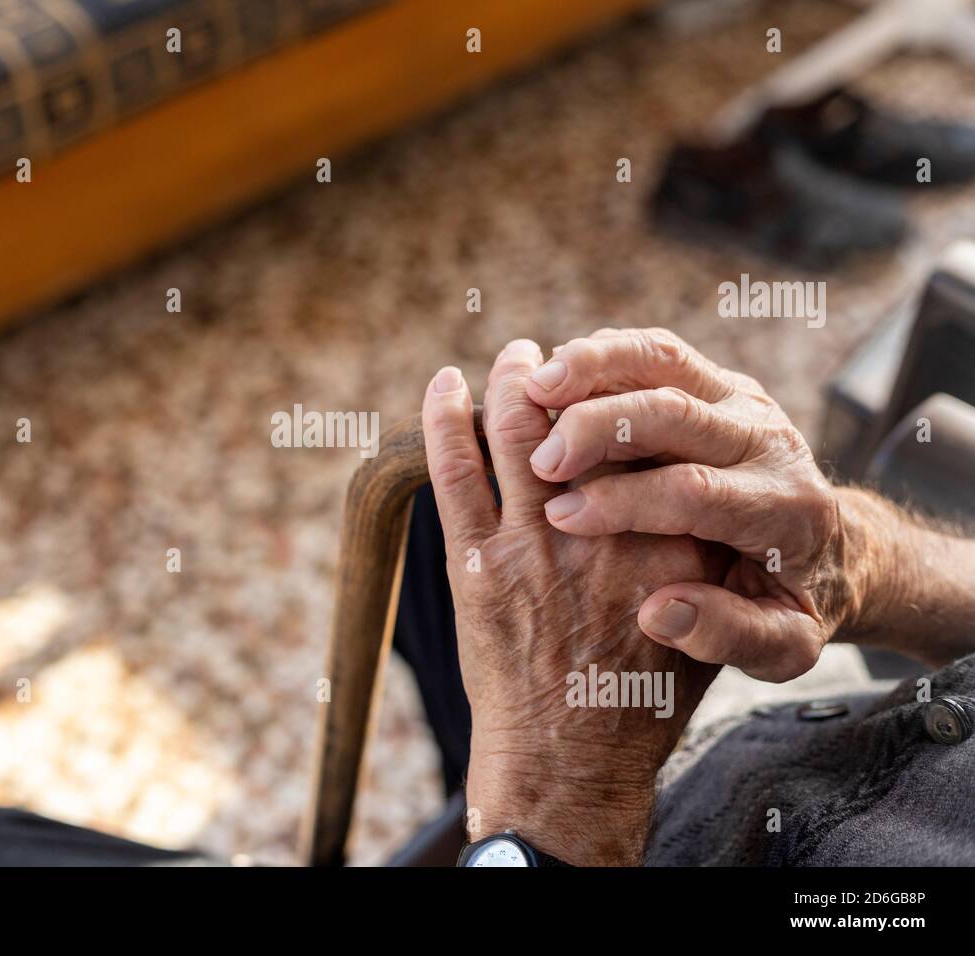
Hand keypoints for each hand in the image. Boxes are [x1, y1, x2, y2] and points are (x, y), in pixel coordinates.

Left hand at [422, 340, 725, 865]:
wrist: (570, 761)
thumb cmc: (639, 697)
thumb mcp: (704, 620)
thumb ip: (701, 553)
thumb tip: (693, 487)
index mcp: (665, 533)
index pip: (643, 433)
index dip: (624, 393)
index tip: (614, 374)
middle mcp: (598, 525)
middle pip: (577, 416)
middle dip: (565, 372)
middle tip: (554, 354)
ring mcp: (530, 541)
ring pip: (512, 428)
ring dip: (510, 379)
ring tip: (516, 356)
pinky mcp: (474, 563)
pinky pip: (452, 471)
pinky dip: (443, 419)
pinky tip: (443, 384)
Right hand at [524, 327, 849, 681]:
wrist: (833, 546)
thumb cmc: (793, 602)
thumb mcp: (783, 644)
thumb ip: (728, 634)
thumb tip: (660, 611)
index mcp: (783, 508)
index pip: (696, 490)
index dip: (623, 501)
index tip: (562, 518)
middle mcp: (767, 440)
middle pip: (676, 410)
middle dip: (598, 427)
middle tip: (539, 460)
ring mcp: (741, 401)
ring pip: (664, 359)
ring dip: (593, 366)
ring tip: (533, 388)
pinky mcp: (714, 382)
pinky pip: (654, 351)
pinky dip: (600, 355)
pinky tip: (553, 379)